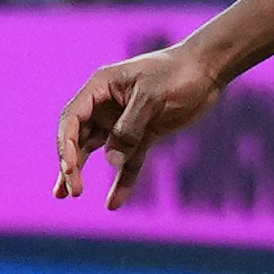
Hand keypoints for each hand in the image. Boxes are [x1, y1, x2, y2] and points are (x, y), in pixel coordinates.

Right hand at [52, 36, 226, 207]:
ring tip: (69, 195)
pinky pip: (128, 161)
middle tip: (70, 192)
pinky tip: (113, 203)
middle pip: (79, 137)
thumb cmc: (177, 74)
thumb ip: (129, 128)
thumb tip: (111, 161)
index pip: (72, 119)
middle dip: (71, 164)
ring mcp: (124, 121)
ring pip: (98, 151)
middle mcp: (106, 105)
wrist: (207, 69)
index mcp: (101, 87)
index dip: (66, 145)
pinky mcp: (144, 134)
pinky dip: (121, 180)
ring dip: (83, 172)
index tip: (69, 170)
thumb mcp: (151, 97)